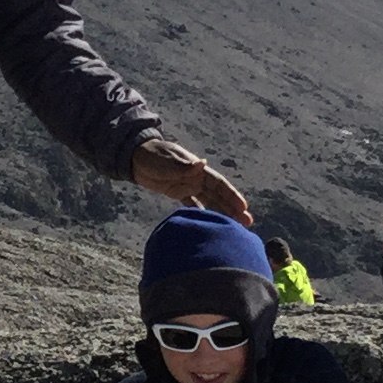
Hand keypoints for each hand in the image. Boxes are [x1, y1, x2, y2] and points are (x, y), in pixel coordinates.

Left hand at [130, 135, 251, 223]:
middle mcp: (196, 178)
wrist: (135, 156)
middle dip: (233, 209)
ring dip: (221, 212)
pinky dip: (201, 213)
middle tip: (247, 223)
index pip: (219, 184)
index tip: (244, 207)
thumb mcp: (167, 160)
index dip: (232, 195)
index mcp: (197, 169)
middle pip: (218, 195)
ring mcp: (188, 185)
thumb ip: (183, 166)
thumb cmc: (152, 155)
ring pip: (209, 202)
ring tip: (234, 227)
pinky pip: (193, 204)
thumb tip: (202, 163)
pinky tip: (209, 225)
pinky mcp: (178, 192)